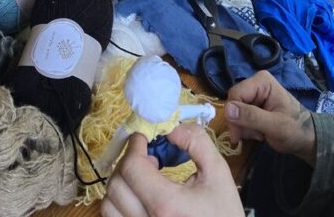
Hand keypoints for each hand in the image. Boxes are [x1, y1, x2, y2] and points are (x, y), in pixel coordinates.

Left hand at [101, 126, 241, 216]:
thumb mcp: (218, 173)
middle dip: (128, 162)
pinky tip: (140, 196)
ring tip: (143, 178)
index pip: (132, 167)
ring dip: (121, 184)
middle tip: (148, 156)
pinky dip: (119, 204)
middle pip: (116, 184)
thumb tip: (171, 126)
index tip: (144, 136)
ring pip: (109, 206)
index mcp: (166, 205)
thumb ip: (196, 142)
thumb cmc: (224, 214)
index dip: (135, 145)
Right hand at [225, 71, 315, 165]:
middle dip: (240, 123)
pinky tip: (258, 133)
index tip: (238, 135)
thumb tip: (227, 109)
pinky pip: (239, 116)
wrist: (306, 138)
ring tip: (259, 134)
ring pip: (235, 111)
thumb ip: (251, 116)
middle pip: (233, 102)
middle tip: (255, 135)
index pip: (235, 94)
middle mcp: (255, 84)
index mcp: (261, 81)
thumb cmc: (295, 129)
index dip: (233, 115)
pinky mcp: (253, 105)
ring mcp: (254, 94)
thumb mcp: (275, 125)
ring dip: (244, 127)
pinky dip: (246, 128)